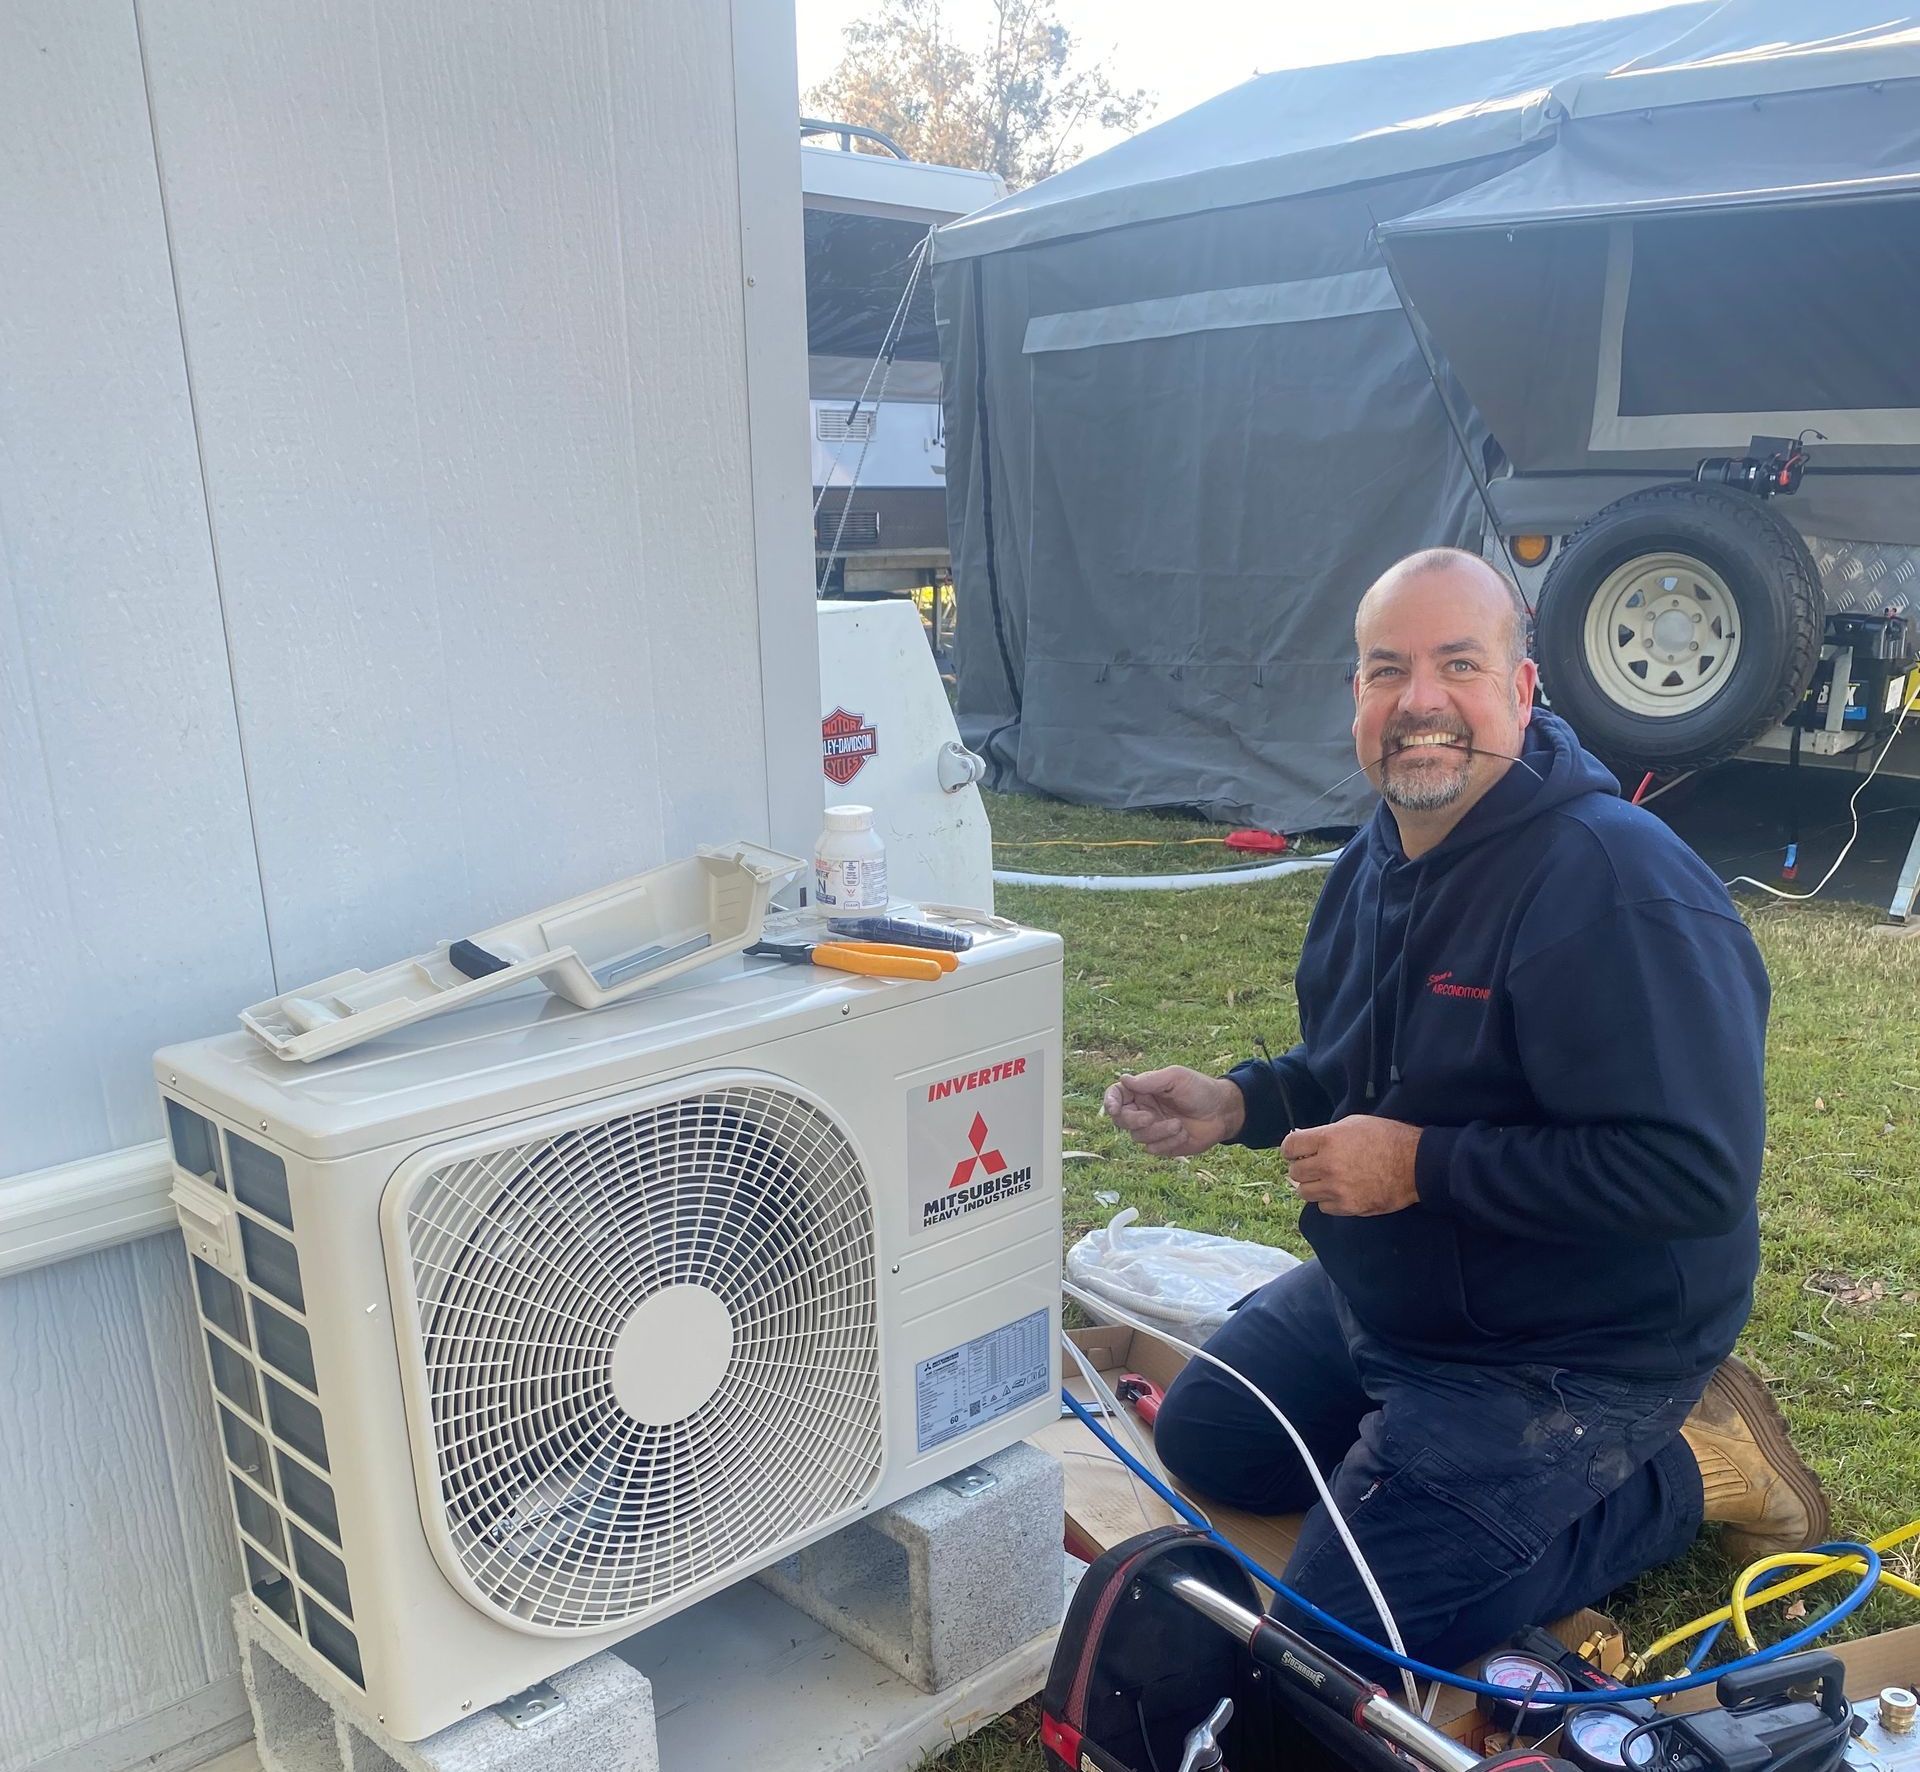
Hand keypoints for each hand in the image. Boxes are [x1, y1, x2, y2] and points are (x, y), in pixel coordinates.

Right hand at [1102, 1066, 1245, 1157]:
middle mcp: (1143, 1109)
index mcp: (1143, 1091)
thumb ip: (1150, 1080)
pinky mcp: (1163, 1145)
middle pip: (1121, 1120)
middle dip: (1134, 1120)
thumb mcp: (1176, 1078)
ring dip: (1158, 1132)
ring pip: (1137, 1137)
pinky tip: (1184, 1134)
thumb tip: (1124, 1079)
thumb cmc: (1201, 1090)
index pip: (1116, 1095)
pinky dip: (1169, 1143)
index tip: (1114, 1108)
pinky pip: (1153, 1150)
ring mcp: (1152, 1129)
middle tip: (1151, 1117)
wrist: (1223, 1112)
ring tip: (1179, 1125)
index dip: (1110, 1102)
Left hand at [1279, 1116, 1421, 1215]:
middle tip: (1314, 1165)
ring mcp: (1337, 1189)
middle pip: (1295, 1172)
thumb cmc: (1387, 1138)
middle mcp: (1328, 1165)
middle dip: (1302, 1168)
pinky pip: (1323, 1207)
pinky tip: (1341, 1191)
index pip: (1290, 1146)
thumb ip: (1326, 1133)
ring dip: (1312, 1186)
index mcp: (1328, 1139)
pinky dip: (1328, 1200)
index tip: (1295, 1151)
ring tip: (1326, 1180)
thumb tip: (1305, 1142)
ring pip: (1305, 1193)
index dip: (1290, 1149)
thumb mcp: (1354, 1123)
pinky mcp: (1348, 1207)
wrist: (1415, 1164)